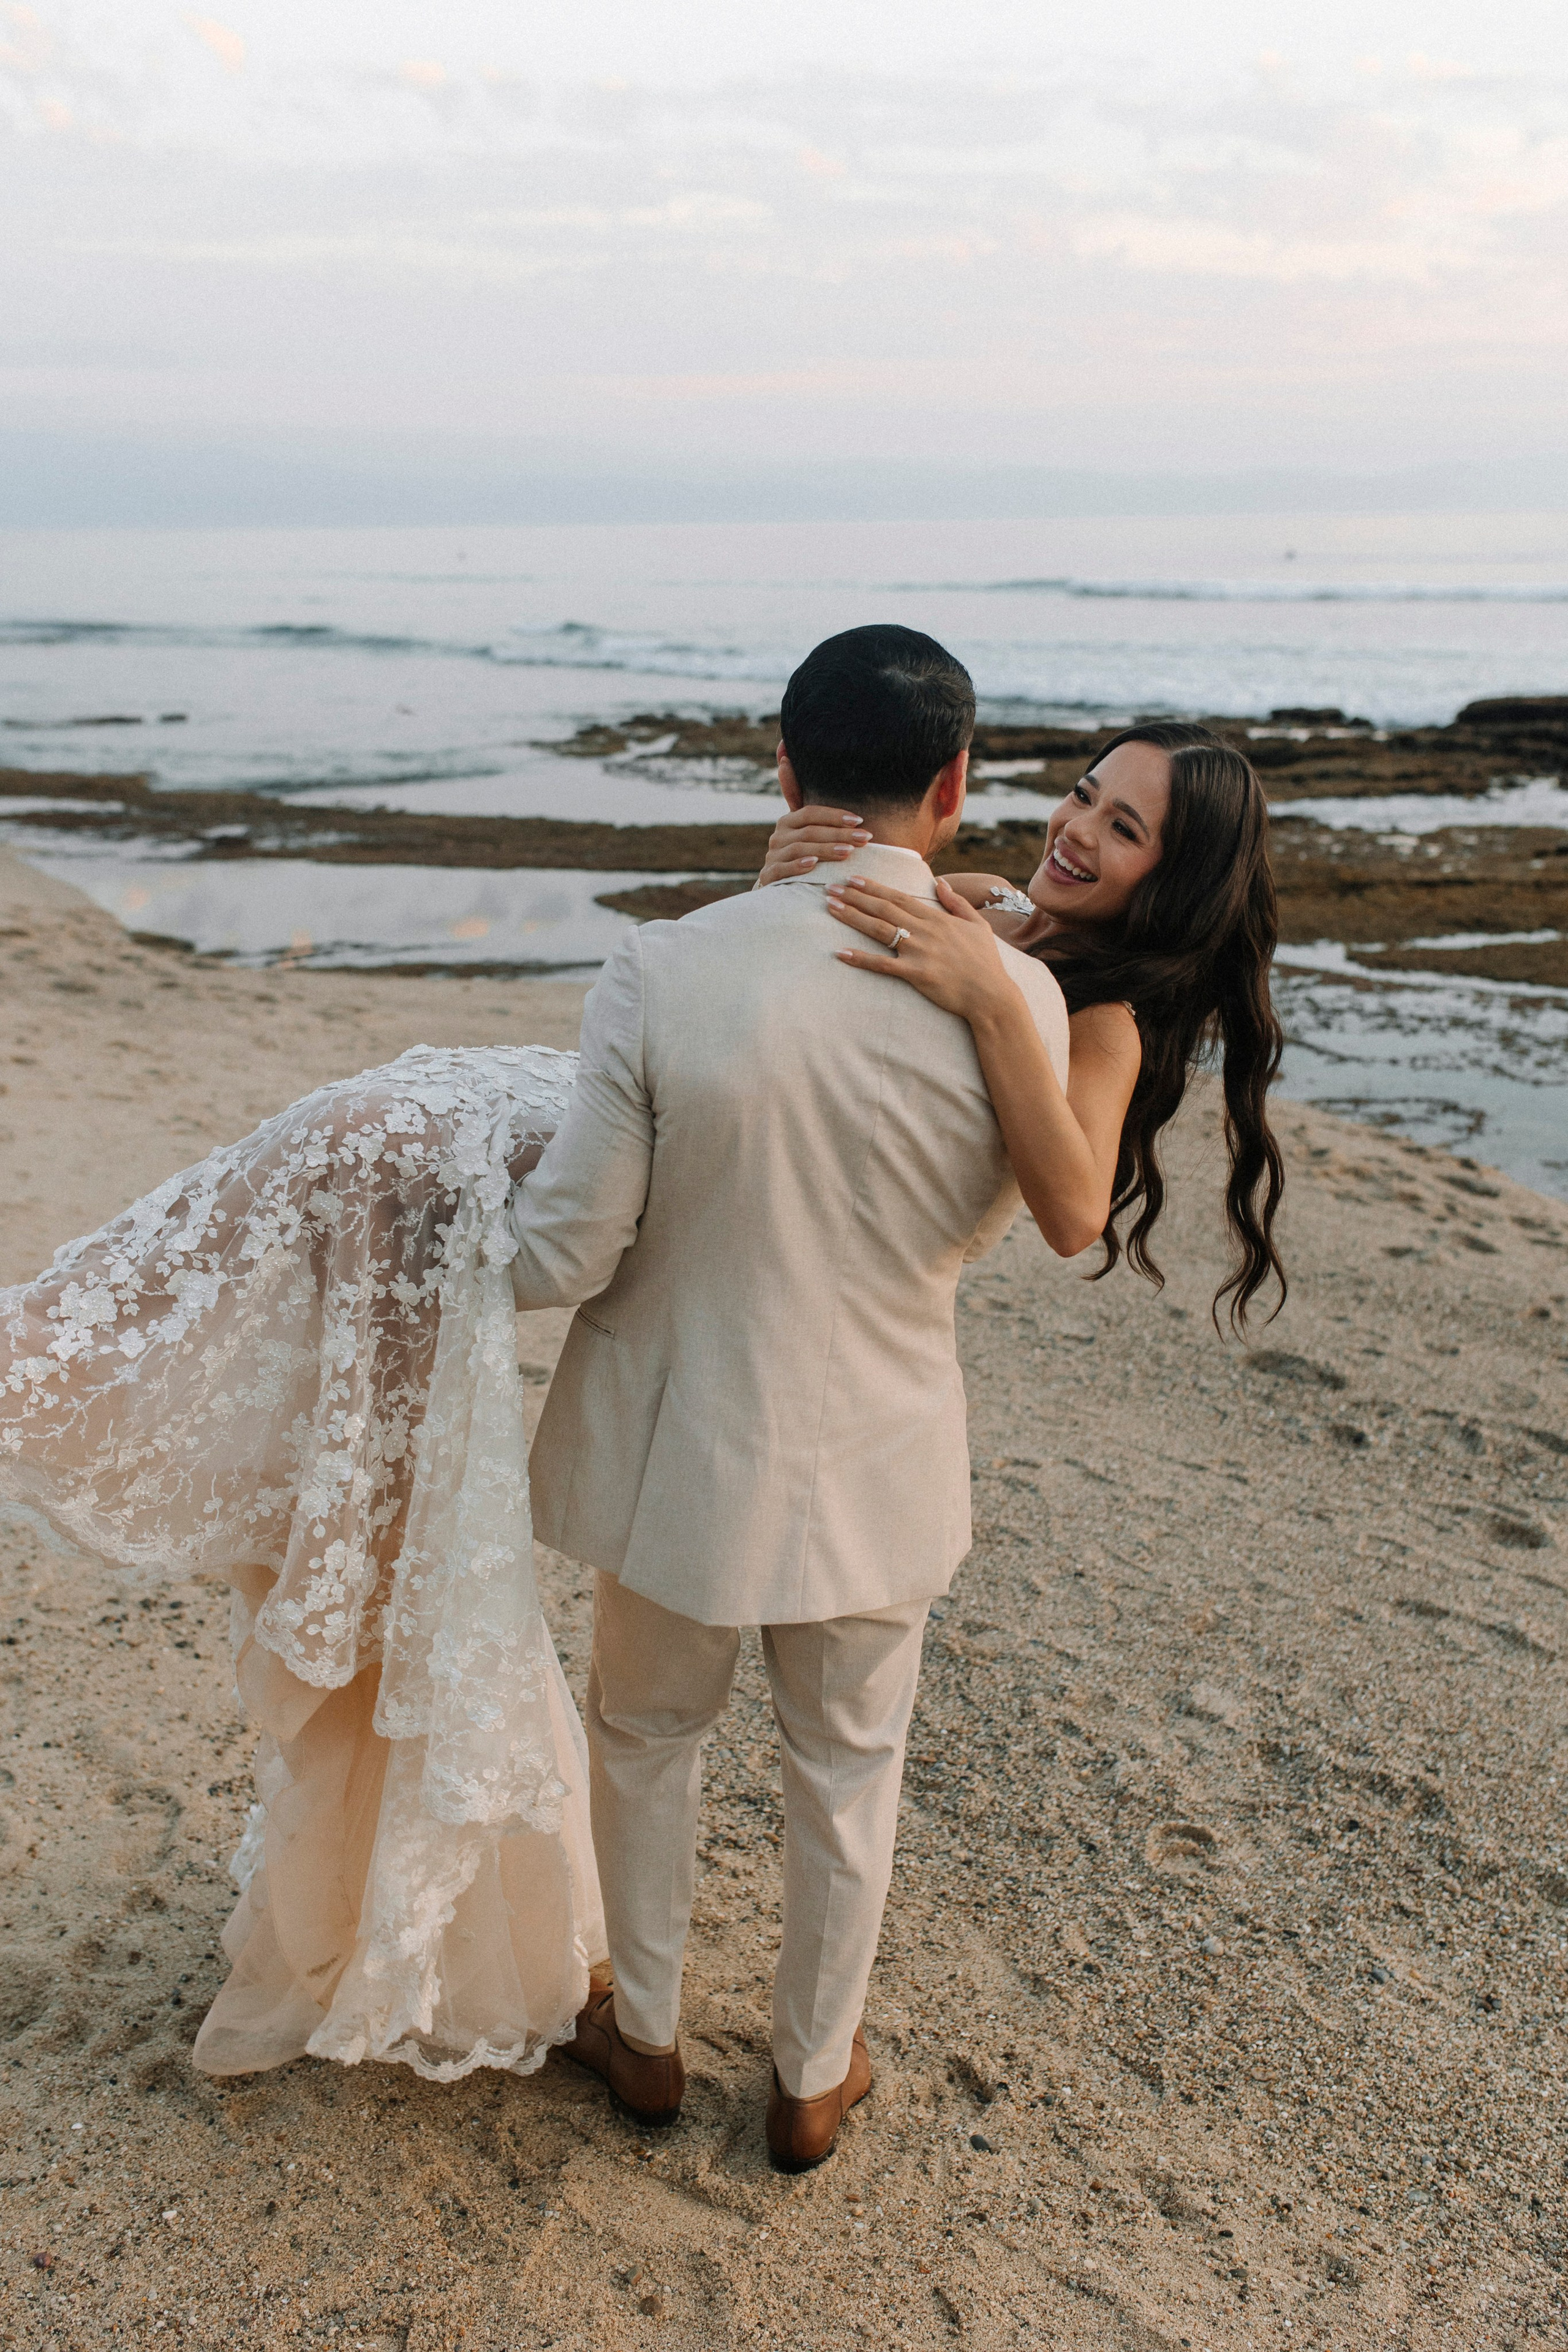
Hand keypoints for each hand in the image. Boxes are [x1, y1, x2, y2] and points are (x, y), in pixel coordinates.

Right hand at [754, 804, 869, 888]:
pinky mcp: (769, 875)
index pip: (811, 813)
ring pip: (800, 849)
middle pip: (810, 831)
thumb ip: (805, 801)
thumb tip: (785, 758)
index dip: (835, 816)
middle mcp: (778, 836)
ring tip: (848, 852)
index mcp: (789, 822)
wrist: (782, 887)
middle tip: (864, 838)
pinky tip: (814, 865)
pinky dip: (798, 866)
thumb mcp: (807, 831)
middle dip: (839, 834)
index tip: (859, 820)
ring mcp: (773, 855)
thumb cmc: (803, 855)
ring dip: (825, 850)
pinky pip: (783, 868)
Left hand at [825, 876, 1016, 1023]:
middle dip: (856, 896)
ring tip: (831, 907)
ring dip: (853, 917)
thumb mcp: (977, 925)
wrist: (991, 995)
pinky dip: (860, 959)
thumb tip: (940, 882)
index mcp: (937, 918)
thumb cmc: (986, 962)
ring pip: (879, 929)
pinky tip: (840, 952)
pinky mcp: (915, 974)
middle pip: (884, 909)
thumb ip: (956, 902)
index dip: (874, 887)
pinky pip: (882, 965)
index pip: (899, 898)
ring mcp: (919, 952)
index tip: (854, 878)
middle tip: (831, 887)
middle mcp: (925, 931)